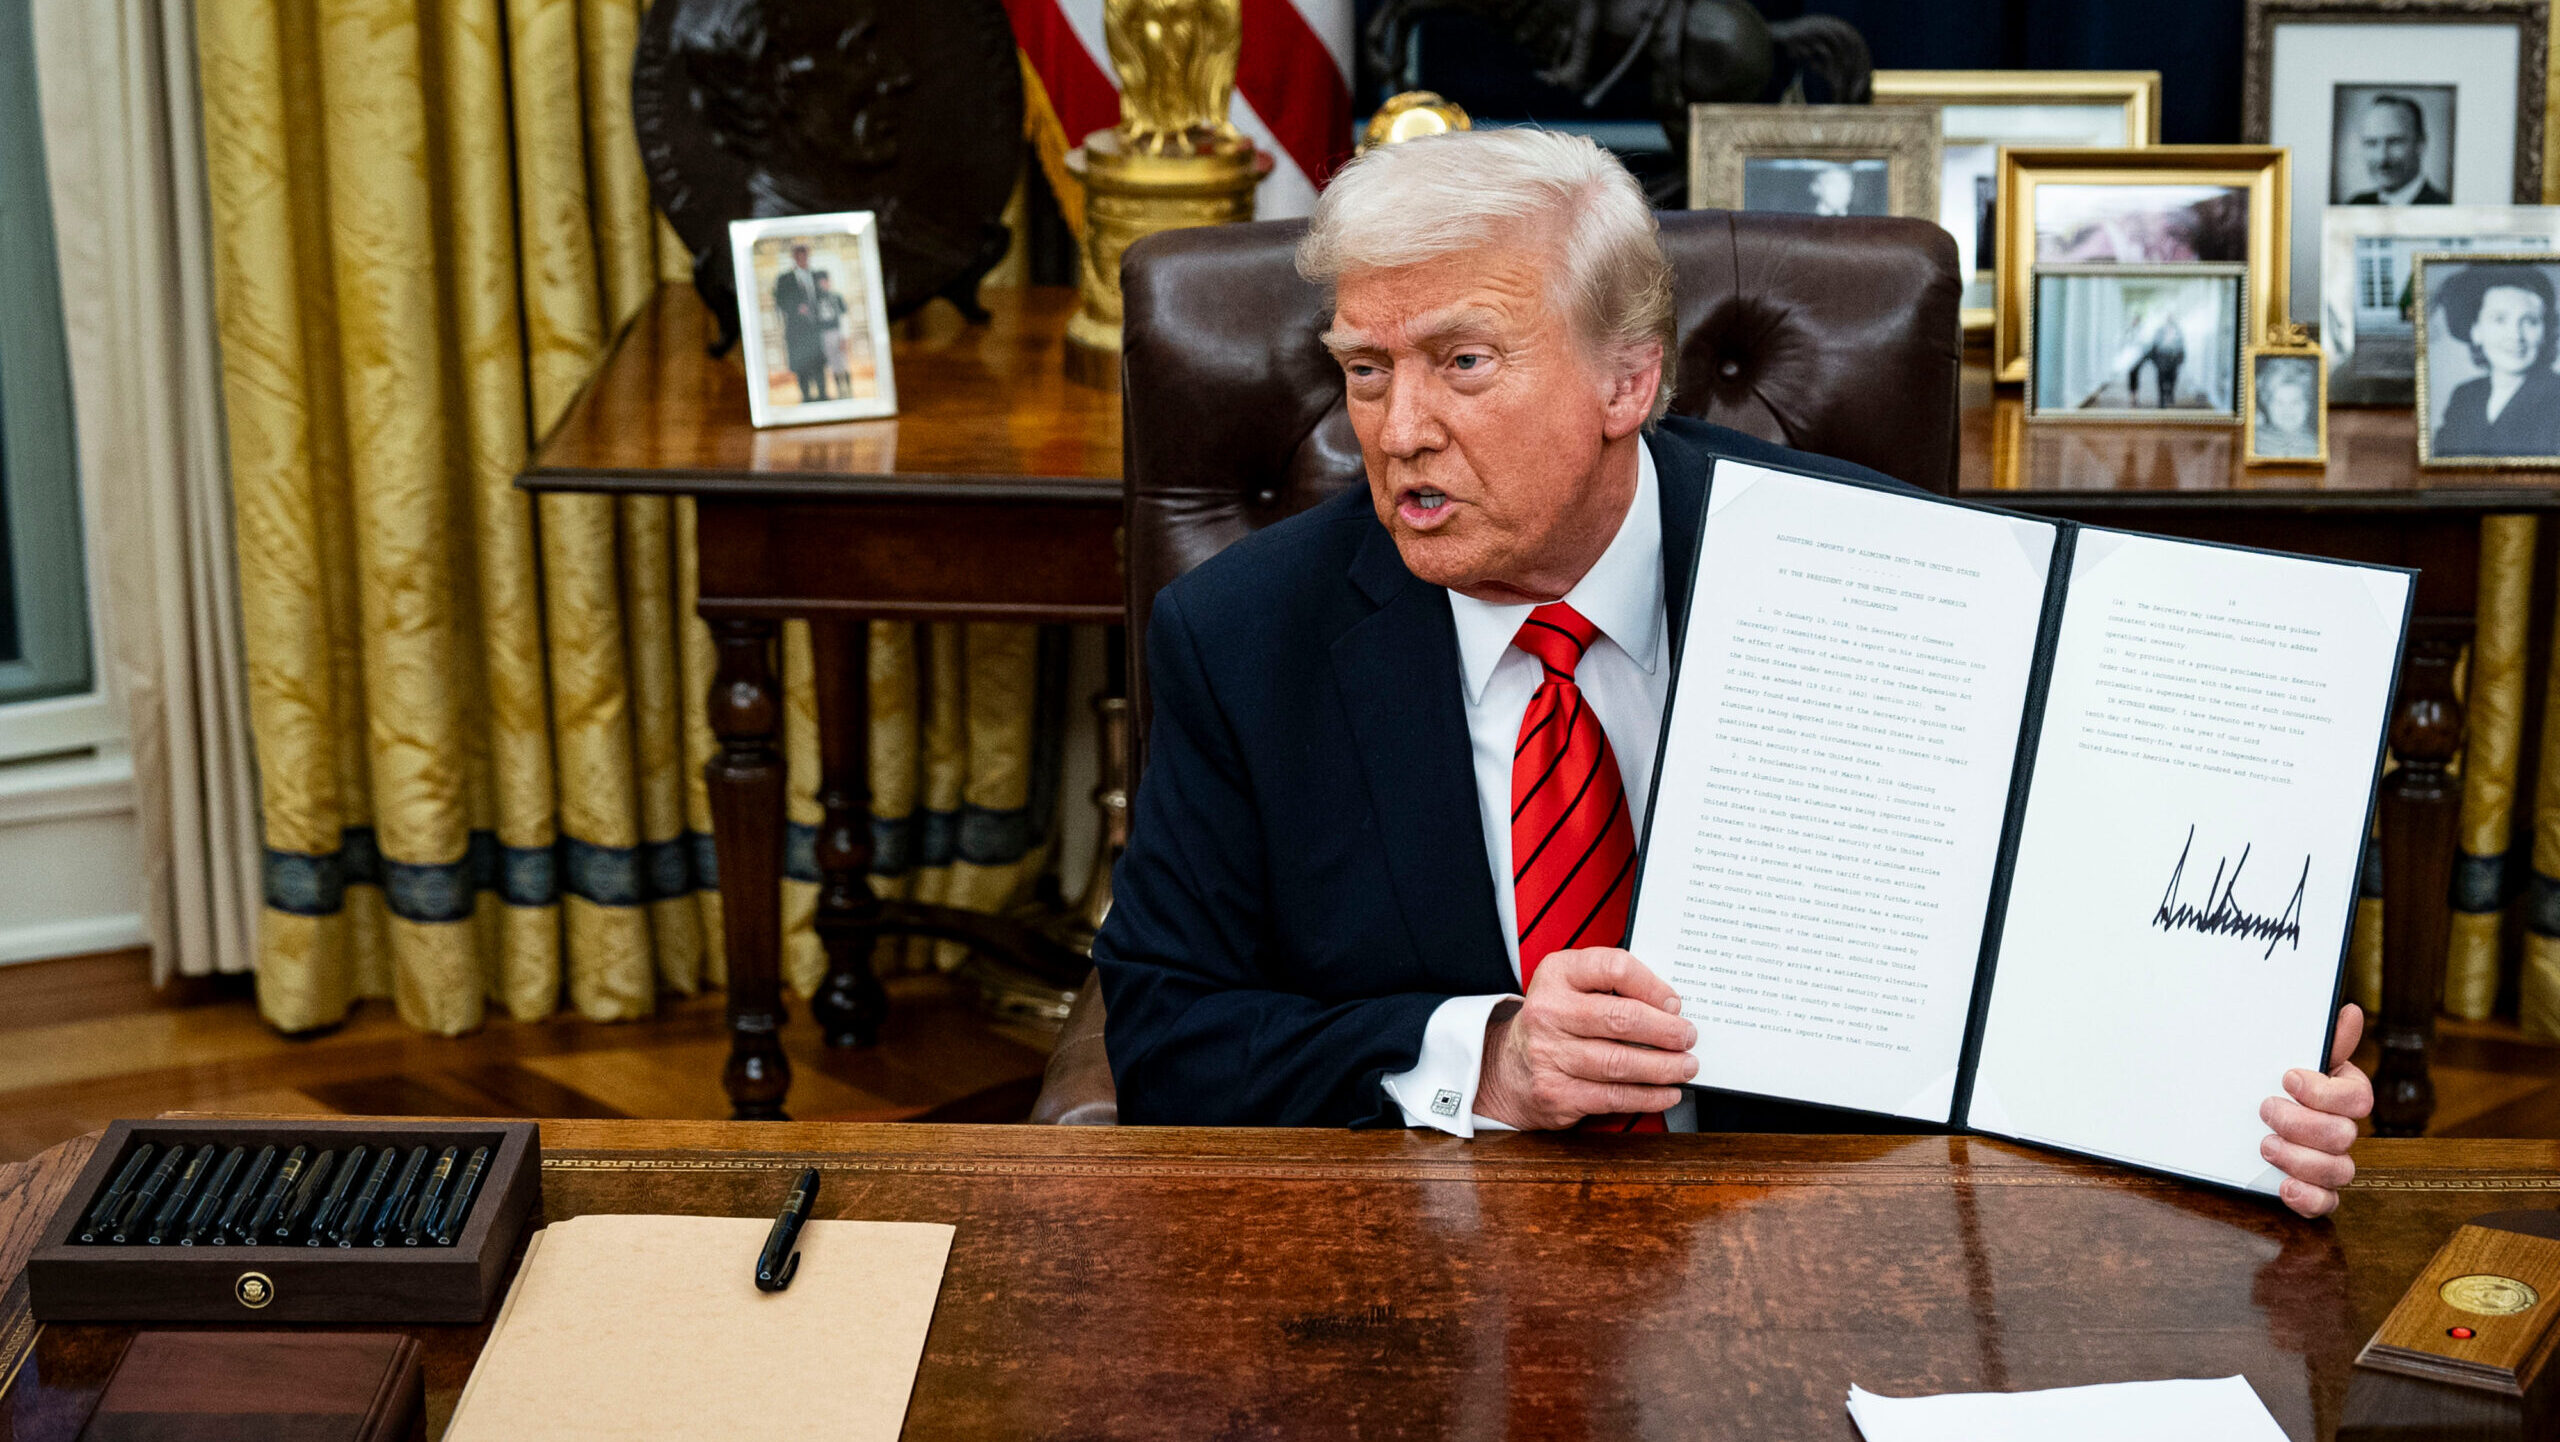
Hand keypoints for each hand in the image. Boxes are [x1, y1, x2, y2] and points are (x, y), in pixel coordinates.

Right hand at [1473, 948, 1697, 1129]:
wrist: (1509, 1067)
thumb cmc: (1557, 1022)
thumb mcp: (1574, 987)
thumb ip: (1614, 986)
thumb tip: (1671, 1008)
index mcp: (1557, 974)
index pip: (1614, 968)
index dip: (1652, 986)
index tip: (1674, 1004)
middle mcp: (1548, 1011)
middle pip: (1620, 1019)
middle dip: (1666, 1031)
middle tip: (1687, 1037)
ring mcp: (1548, 1054)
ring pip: (1620, 1063)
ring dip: (1663, 1067)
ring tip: (1685, 1066)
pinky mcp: (1555, 1092)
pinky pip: (1612, 1096)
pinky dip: (1647, 1096)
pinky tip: (1666, 1092)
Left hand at [2259, 1003, 2372, 1217]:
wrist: (2235, 1113)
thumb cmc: (2268, 1083)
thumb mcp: (2285, 1057)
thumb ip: (2320, 1041)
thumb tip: (2349, 1011)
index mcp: (2340, 1096)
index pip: (2358, 1098)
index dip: (2324, 1092)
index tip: (2287, 1078)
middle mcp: (2341, 1130)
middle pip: (2344, 1136)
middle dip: (2301, 1124)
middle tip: (2265, 1111)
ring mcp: (2330, 1163)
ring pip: (2339, 1171)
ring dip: (2300, 1159)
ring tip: (2265, 1146)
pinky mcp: (2314, 1190)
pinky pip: (2326, 1204)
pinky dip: (2307, 1198)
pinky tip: (2284, 1187)